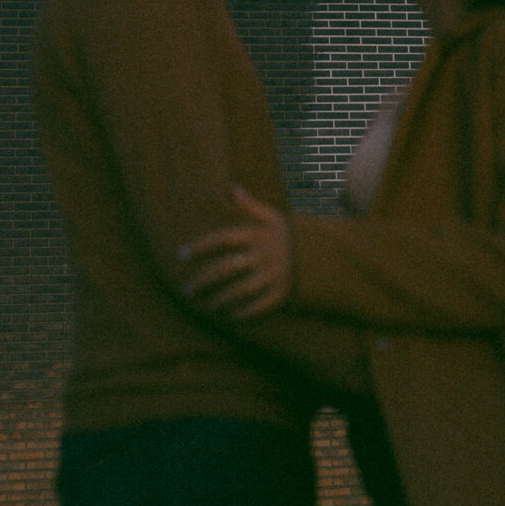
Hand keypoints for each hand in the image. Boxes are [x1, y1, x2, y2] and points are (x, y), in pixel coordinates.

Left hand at [179, 187, 291, 317]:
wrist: (323, 255)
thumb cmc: (290, 235)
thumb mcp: (274, 217)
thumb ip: (251, 206)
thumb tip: (234, 189)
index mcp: (258, 235)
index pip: (223, 238)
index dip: (201, 246)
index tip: (181, 255)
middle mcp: (263, 255)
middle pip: (226, 268)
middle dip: (203, 281)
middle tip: (186, 291)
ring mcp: (273, 275)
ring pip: (239, 290)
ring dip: (219, 300)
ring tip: (204, 306)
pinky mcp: (282, 293)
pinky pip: (258, 306)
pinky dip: (243, 312)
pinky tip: (229, 316)